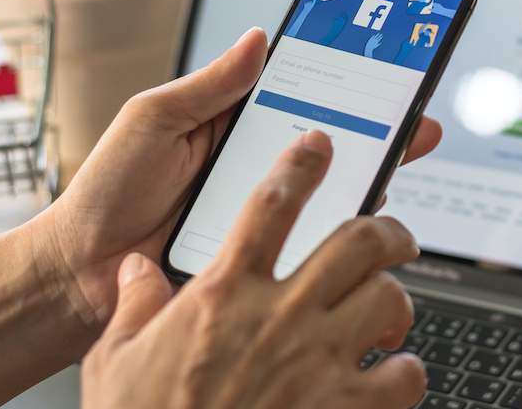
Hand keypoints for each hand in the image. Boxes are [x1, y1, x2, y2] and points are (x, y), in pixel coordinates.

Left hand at [38, 27, 441, 332]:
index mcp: (226, 121)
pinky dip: (340, 215)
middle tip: (413, 108)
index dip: (334, 74)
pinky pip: (307, 226)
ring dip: (368, 164)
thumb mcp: (153, 120)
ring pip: (323, 181)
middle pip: (322, 135)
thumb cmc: (108, 190)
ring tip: (405, 145)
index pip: (292, 89)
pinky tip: (367, 201)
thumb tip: (256, 39)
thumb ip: (208, 85)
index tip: (375, 57)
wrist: (83, 269)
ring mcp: (256, 202)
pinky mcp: (258, 243)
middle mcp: (249, 160)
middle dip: (372, 120)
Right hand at [81, 131, 426, 408]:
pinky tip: (392, 374)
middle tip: (392, 234)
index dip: (300, 166)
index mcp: (224, 295)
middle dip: (386, 228)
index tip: (318, 147)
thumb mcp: (115, 361)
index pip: (271, 205)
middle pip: (357, 240)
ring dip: (396, 299)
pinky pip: (405, 374)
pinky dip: (406, 369)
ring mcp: (318, 363)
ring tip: (388, 310)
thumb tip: (135, 270)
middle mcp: (279, 317)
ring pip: (389, 297)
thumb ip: (132, 306)